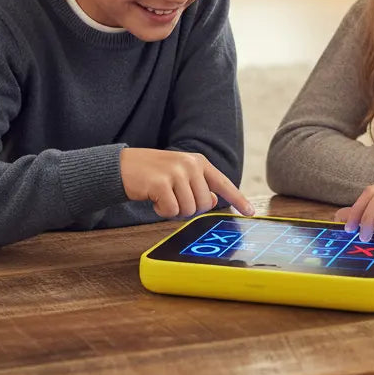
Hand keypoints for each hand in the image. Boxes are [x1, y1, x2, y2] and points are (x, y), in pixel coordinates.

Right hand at [119, 148, 254, 219]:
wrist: (123, 166)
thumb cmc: (153, 173)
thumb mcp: (180, 174)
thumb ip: (199, 185)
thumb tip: (214, 199)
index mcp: (198, 161)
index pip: (223, 183)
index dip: (238, 199)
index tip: (250, 212)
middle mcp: (190, 164)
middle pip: (205, 204)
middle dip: (190, 208)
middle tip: (174, 198)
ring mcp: (176, 173)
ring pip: (189, 210)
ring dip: (175, 210)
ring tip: (163, 196)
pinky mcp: (161, 183)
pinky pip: (171, 211)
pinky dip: (162, 211)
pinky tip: (154, 198)